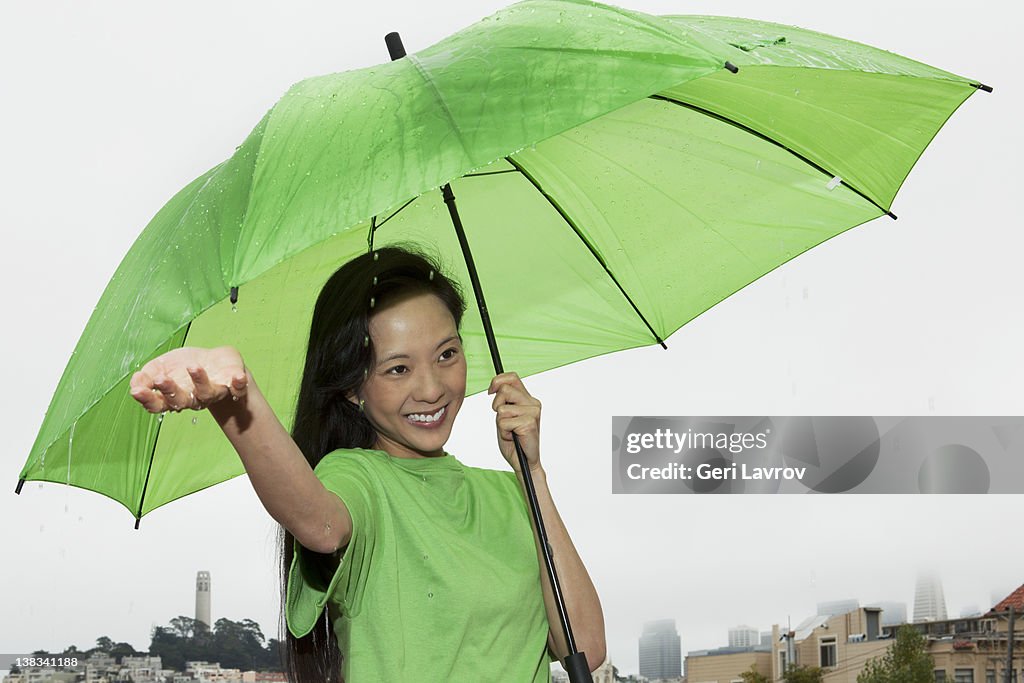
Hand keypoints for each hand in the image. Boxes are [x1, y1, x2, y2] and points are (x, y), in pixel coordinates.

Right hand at [129, 346, 247, 412]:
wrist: (215, 361)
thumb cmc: (183, 367)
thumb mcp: (159, 368)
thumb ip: (145, 377)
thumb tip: (134, 384)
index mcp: (173, 396)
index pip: (158, 404)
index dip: (147, 399)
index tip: (137, 390)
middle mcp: (193, 398)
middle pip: (181, 401)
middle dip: (171, 391)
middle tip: (161, 379)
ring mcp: (214, 392)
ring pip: (207, 394)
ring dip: (200, 381)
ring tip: (193, 367)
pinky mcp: (233, 385)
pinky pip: (238, 389)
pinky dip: (238, 384)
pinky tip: (238, 377)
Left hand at [488, 372, 541, 472]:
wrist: (524, 462)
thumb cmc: (514, 440)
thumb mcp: (505, 416)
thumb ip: (504, 400)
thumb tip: (495, 387)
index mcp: (528, 399)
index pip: (512, 377)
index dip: (497, 381)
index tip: (490, 392)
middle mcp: (533, 403)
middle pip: (504, 390)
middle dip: (496, 405)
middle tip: (503, 420)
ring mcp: (533, 412)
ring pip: (502, 408)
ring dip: (501, 422)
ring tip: (510, 431)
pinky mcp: (529, 423)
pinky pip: (503, 422)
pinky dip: (503, 432)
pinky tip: (513, 437)